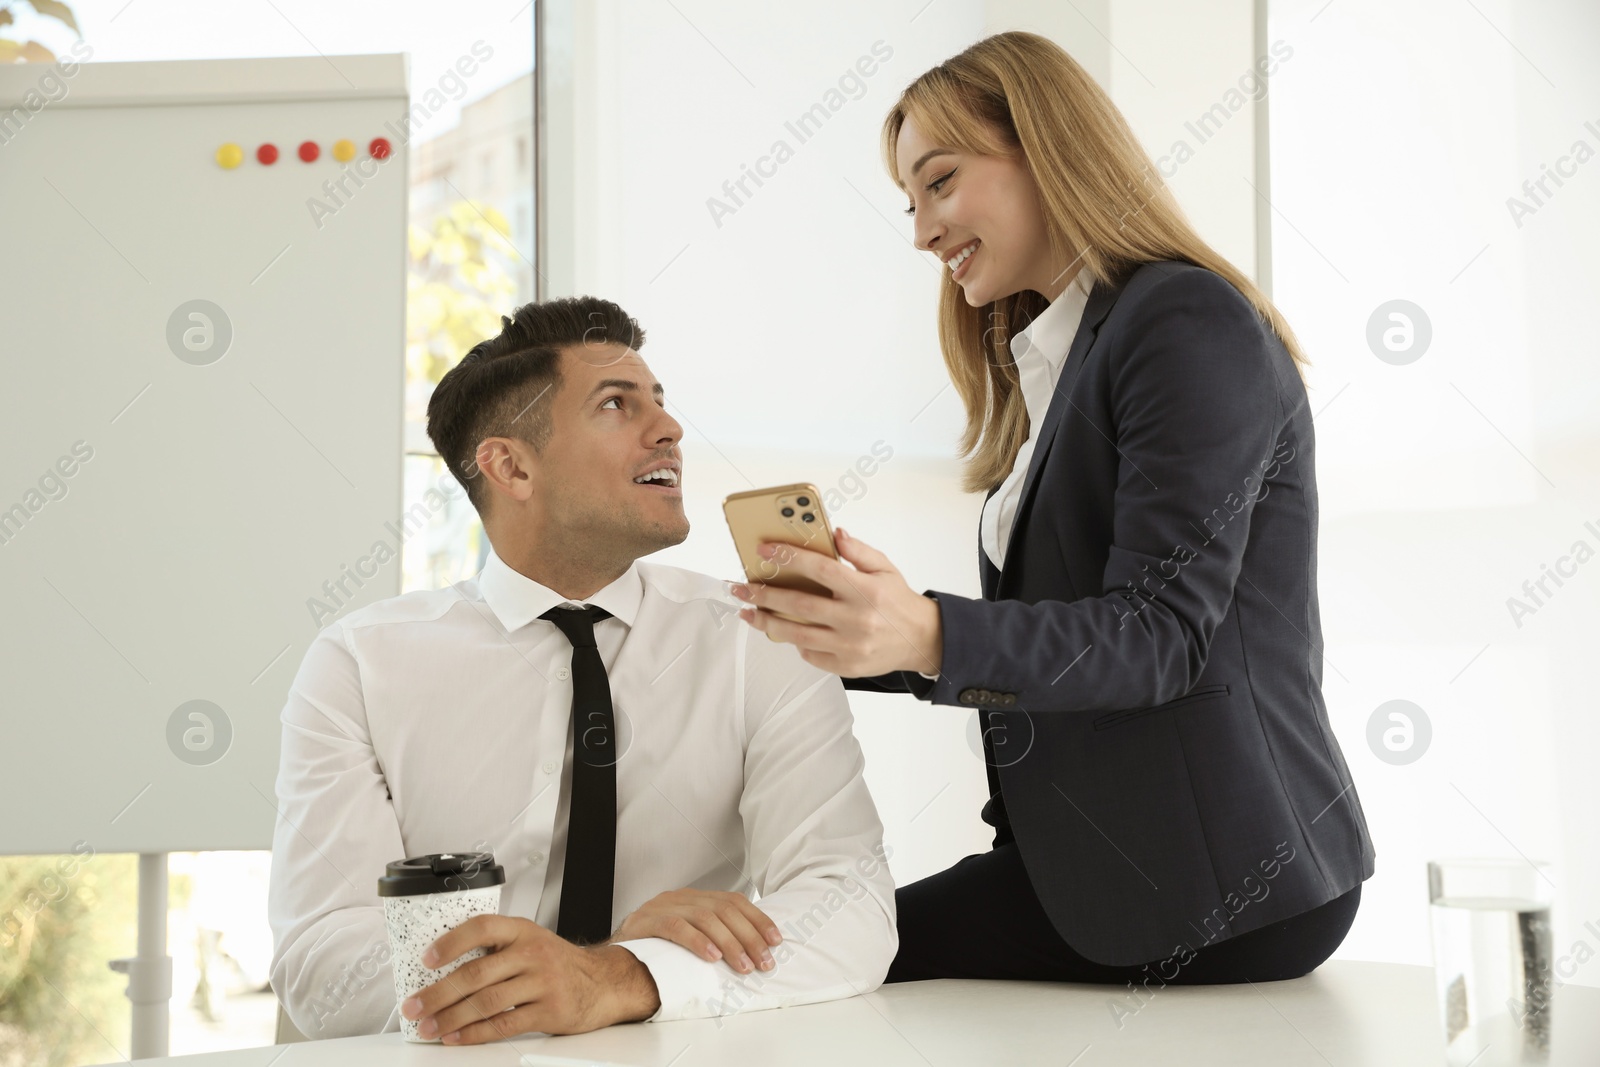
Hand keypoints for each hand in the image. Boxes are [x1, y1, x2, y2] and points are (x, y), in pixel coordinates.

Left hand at [400, 915, 658, 1043]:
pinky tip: (458, 1037)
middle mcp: (532, 952)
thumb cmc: (557, 963)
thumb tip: (442, 972)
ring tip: (430, 1028)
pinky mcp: (550, 1010)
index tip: (426, 959)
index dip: (451, 942)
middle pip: (476, 973)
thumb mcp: (531, 942)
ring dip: (451, 1018)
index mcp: (522, 931)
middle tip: (414, 1007)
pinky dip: (476, 1033)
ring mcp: (543, 982)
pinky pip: (504, 1024)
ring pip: (486, 1002)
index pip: (481, 928)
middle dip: (438, 994)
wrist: (602, 982)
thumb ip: (496, 950)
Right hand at [609, 888, 781, 974]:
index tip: (776, 941)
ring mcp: (661, 907)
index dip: (758, 919)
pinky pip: (675, 928)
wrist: (609, 961)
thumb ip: (713, 937)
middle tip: (763, 961)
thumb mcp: (688, 939)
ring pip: (704, 917)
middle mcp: (680, 897)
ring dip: (729, 943)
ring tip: (743, 965)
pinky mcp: (645, 921)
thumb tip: (754, 953)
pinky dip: (697, 941)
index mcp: (693, 898)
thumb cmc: (654, 953)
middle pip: (724, 909)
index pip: (734, 901)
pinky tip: (711, 957)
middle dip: (749, 936)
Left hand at [729, 527, 941, 677]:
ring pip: (798, 634)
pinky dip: (795, 643)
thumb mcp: (884, 568)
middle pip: (800, 606)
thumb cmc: (899, 601)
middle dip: (764, 595)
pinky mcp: (847, 666)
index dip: (789, 558)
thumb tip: (834, 533)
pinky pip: (811, 654)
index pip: (820, 570)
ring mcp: (850, 645)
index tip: (764, 551)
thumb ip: (858, 551)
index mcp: (865, 590)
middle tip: (741, 588)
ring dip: (768, 623)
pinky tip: (784, 632)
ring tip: (748, 613)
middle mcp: (856, 619)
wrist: (922, 640)